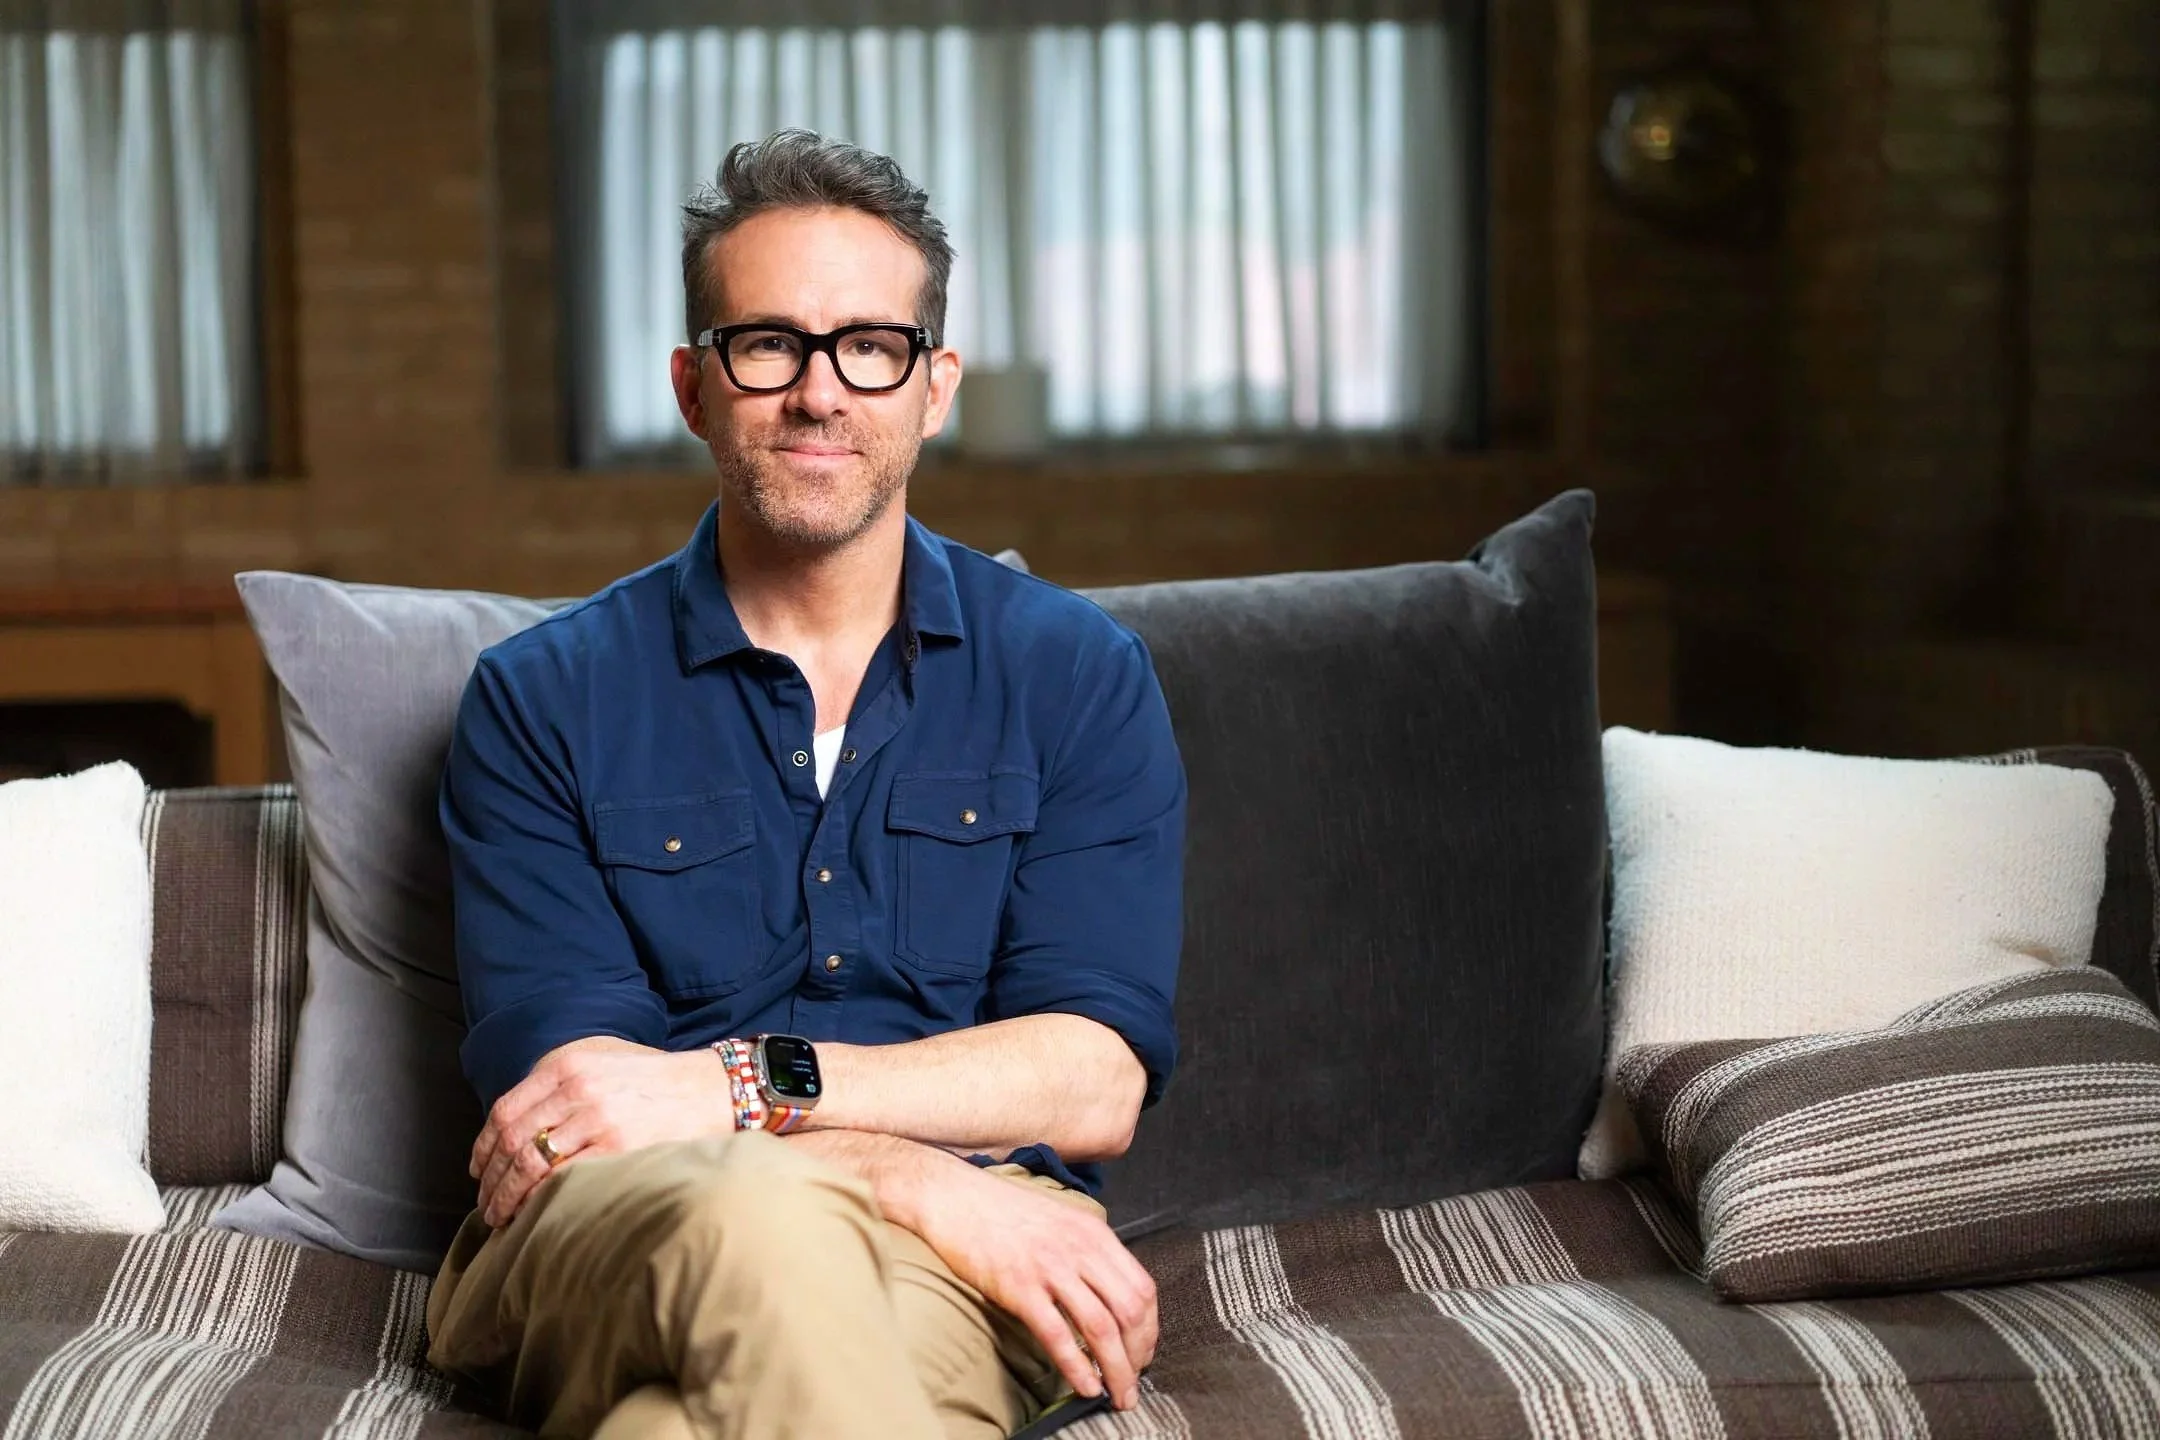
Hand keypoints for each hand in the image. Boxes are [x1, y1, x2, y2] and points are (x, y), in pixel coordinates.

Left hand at [469, 1038, 727, 1227]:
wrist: (711, 1089)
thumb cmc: (657, 1081)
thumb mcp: (604, 1062)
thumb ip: (562, 1085)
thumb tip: (518, 1129)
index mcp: (568, 1065)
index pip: (506, 1110)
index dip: (484, 1148)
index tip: (479, 1171)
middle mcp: (577, 1088)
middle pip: (512, 1140)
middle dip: (492, 1179)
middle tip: (486, 1204)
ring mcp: (597, 1118)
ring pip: (531, 1163)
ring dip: (509, 1195)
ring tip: (502, 1216)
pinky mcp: (617, 1146)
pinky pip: (563, 1178)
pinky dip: (541, 1199)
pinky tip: (536, 1213)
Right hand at [910, 1163, 1157, 1410]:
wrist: (956, 1198)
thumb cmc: (1004, 1211)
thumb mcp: (1062, 1221)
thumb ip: (1088, 1253)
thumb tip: (1108, 1296)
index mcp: (1094, 1233)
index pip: (1143, 1287)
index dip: (1150, 1329)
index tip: (1143, 1352)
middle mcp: (1080, 1250)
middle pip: (1130, 1311)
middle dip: (1138, 1356)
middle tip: (1132, 1382)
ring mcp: (1050, 1268)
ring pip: (1102, 1328)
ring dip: (1116, 1370)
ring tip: (1117, 1395)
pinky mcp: (1019, 1288)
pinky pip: (1058, 1335)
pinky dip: (1077, 1367)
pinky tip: (1084, 1386)